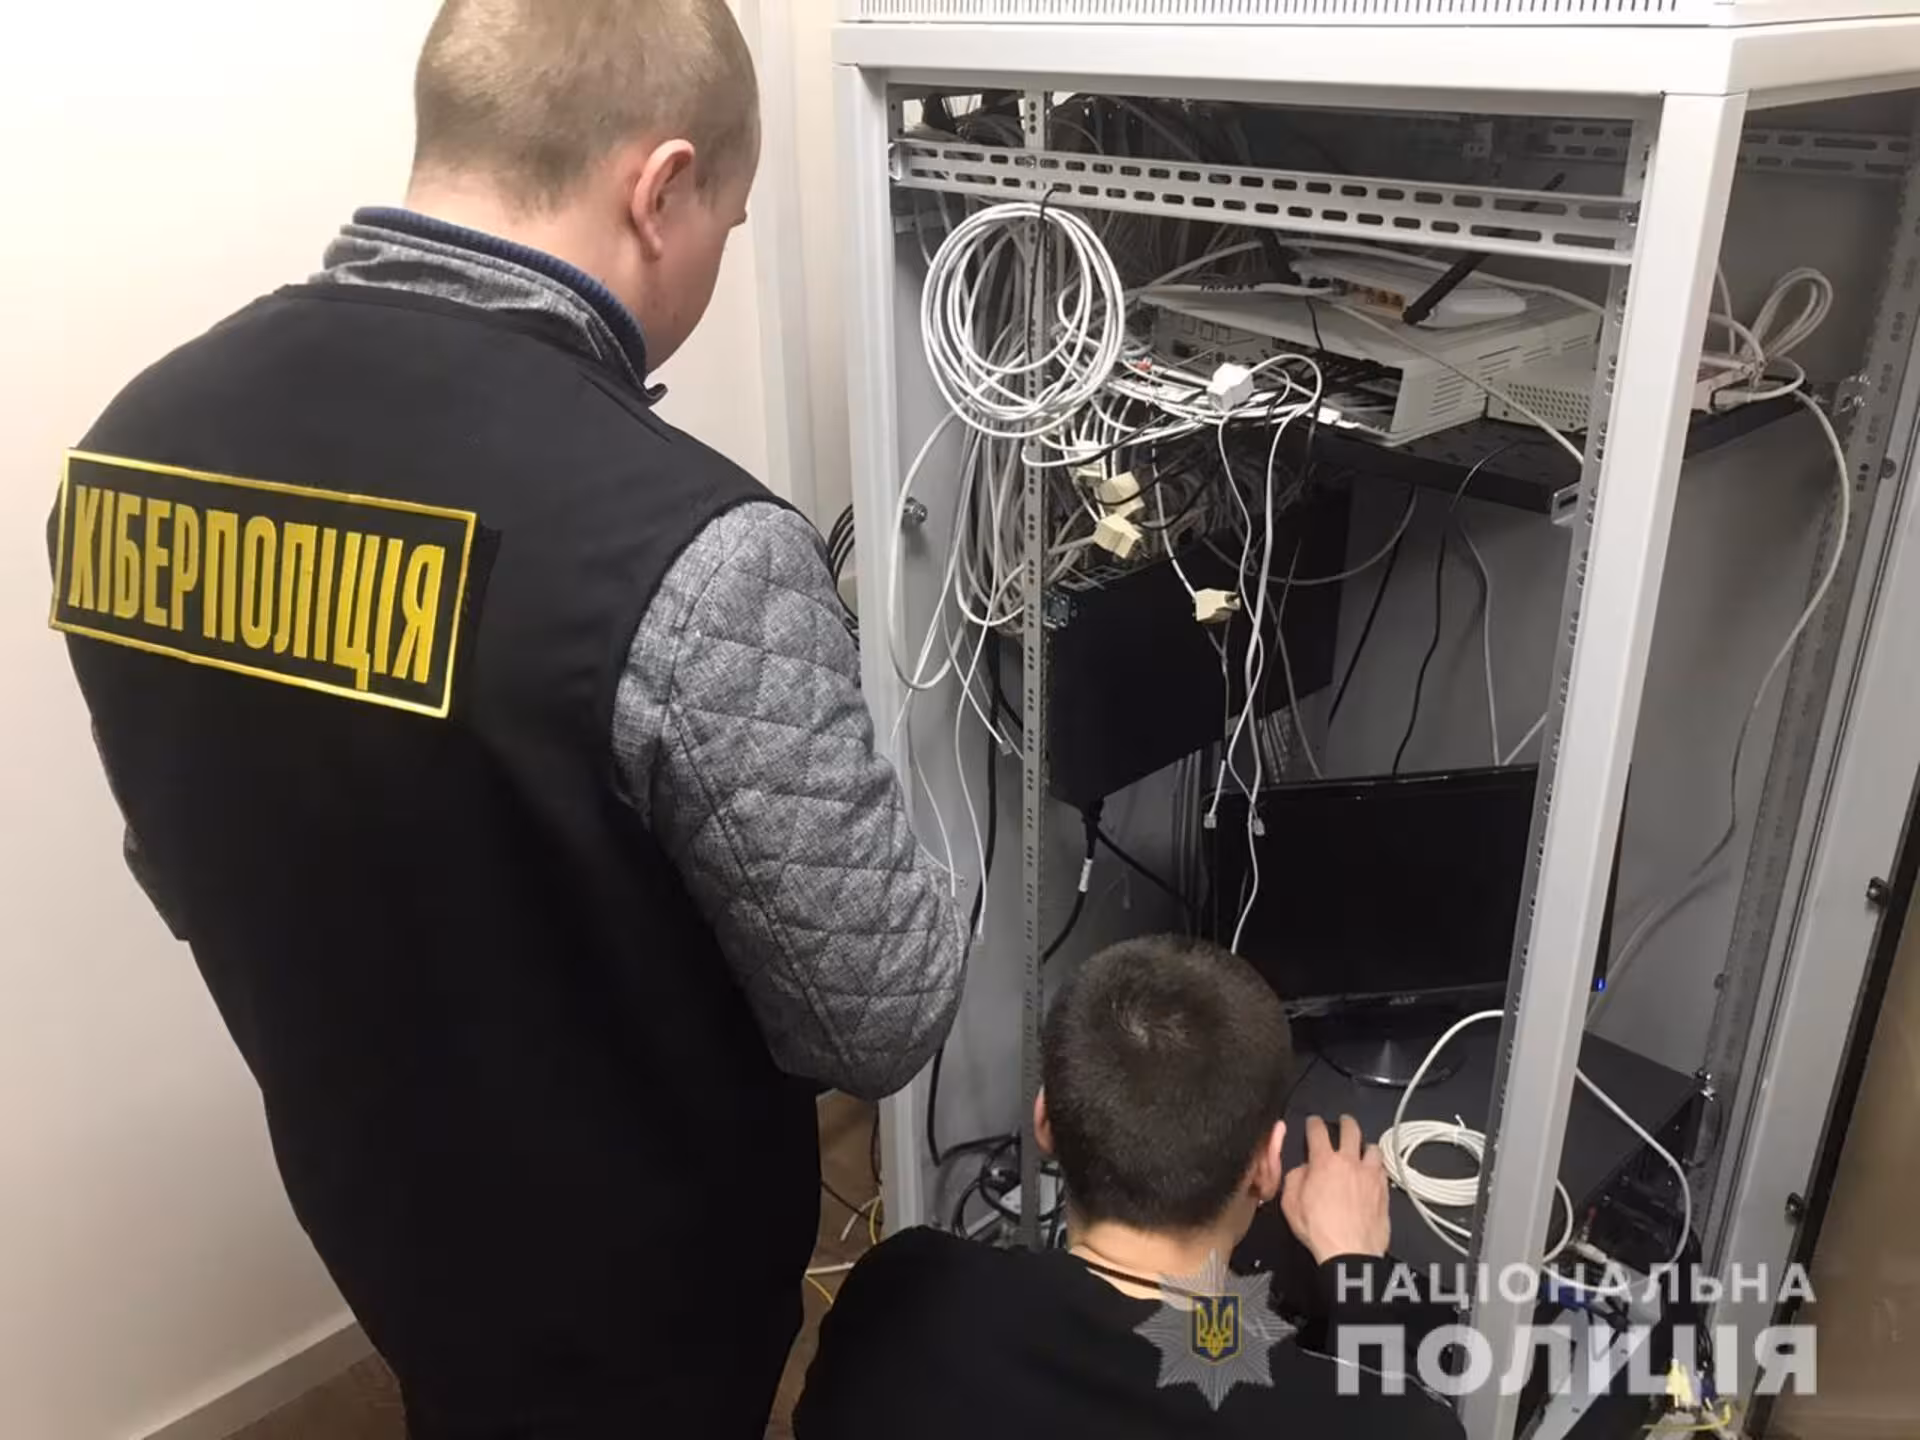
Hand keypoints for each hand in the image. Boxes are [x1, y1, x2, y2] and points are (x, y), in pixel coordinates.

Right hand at [1280, 1114, 1389, 1263]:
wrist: (1350, 1251)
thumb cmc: (1319, 1230)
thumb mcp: (1290, 1203)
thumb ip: (1295, 1178)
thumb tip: (1304, 1170)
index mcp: (1324, 1162)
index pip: (1318, 1131)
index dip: (1314, 1123)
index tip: (1313, 1123)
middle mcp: (1350, 1163)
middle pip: (1351, 1130)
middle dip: (1345, 1122)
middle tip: (1343, 1122)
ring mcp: (1370, 1176)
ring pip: (1372, 1148)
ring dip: (1365, 1146)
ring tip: (1362, 1149)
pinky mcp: (1385, 1191)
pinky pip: (1383, 1170)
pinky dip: (1377, 1167)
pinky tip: (1373, 1173)